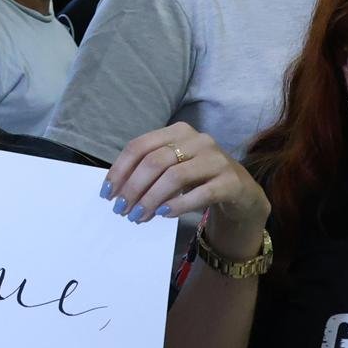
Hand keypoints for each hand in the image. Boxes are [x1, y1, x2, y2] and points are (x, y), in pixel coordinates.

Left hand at [101, 123, 268, 249]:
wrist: (241, 192)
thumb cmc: (198, 179)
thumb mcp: (171, 170)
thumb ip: (147, 174)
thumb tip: (116, 192)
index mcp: (177, 131)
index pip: (139, 146)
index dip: (119, 170)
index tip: (107, 193)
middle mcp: (198, 140)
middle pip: (154, 162)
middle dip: (132, 188)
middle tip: (121, 210)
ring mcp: (216, 158)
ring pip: (174, 176)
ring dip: (151, 199)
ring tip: (138, 216)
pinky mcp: (231, 180)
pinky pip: (200, 193)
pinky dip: (178, 205)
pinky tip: (164, 214)